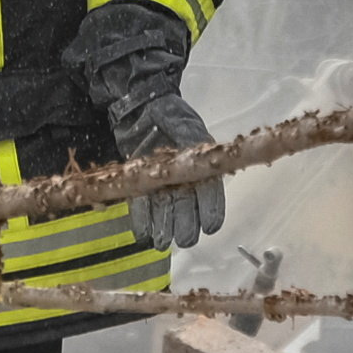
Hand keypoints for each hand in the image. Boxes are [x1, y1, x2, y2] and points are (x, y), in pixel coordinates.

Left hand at [104, 85, 220, 250]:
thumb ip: (188, 139)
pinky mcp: (144, 186)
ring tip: (162, 243)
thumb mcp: (183, 123)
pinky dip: (143, 221)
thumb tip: (192, 153)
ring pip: (166, 210)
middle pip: (187, 206)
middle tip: (184, 240)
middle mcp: (185, 179)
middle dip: (186, 224)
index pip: (210, 191)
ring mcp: (164, 184)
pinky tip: (144, 234)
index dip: (211, 210)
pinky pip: (144, 206)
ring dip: (165, 228)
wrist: (141, 110)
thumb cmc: (168, 114)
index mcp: (202, 165)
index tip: (210, 226)